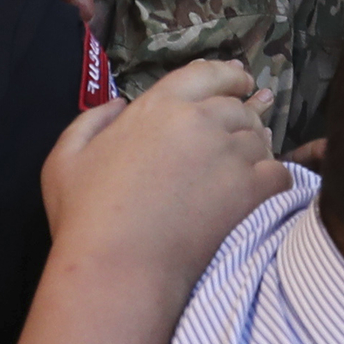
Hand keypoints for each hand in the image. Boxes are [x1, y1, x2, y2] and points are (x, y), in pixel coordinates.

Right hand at [41, 62, 286, 285]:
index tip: (241, 82)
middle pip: (236, 107)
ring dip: (258, 147)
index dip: (228, 76)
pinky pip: (278, 172)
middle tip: (245, 129)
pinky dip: (275, 177)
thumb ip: (90, 120)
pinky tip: (264, 188)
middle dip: (242, 115)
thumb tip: (119, 104)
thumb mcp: (64, 159)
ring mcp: (228, 154)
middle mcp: (199, 121)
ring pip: (260, 138)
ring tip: (252, 161)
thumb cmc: (86, 217)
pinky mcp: (250, 190)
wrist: (119, 269)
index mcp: (158, 106)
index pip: (207, 74)